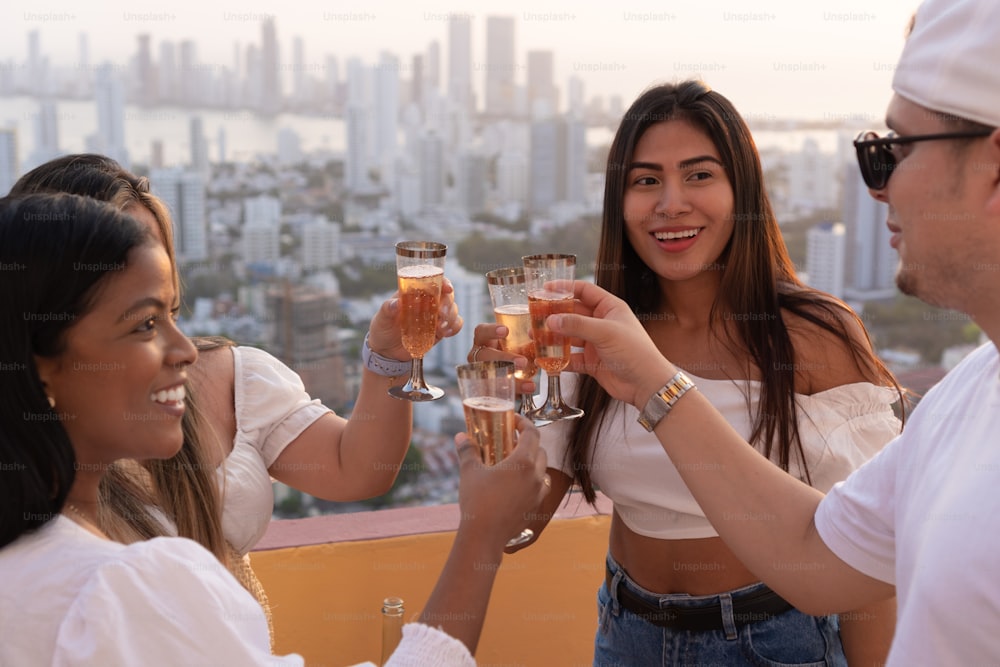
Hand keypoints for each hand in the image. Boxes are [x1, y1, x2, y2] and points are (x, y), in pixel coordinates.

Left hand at [367, 278, 463, 360]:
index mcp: (414, 293)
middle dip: (448, 303)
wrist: (386, 351)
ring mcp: (435, 316)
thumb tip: (396, 303)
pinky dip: (454, 327)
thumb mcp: (382, 317)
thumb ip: (388, 308)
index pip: (432, 282)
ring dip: (451, 317)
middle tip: (441, 314)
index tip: (448, 288)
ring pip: (453, 309)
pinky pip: (455, 324)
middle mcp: (427, 302)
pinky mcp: (439, 330)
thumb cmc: (383, 328)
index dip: (443, 282)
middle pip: (446, 295)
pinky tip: (445, 333)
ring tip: (440, 328)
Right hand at [454, 415, 548, 551]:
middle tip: (511, 440)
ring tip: (516, 463)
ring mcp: (538, 493)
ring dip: (533, 462)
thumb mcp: (470, 472)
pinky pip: (540, 488)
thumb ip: (467, 451)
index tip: (513, 420)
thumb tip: (460, 436)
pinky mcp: (536, 508)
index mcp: (524, 462)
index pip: (532, 433)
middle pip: (540, 450)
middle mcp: (536, 476)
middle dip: (528, 442)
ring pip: (543, 470)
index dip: (524, 422)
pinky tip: (517, 485)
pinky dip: (533, 481)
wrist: (484, 536)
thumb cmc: (477, 501)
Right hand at [466, 322, 534, 394]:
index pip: (481, 332)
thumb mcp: (521, 345)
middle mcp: (478, 356)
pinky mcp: (486, 390)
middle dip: (503, 359)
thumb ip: (529, 340)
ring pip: (489, 378)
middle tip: (522, 362)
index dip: (491, 331)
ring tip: (529, 385)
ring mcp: (479, 374)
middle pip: (483, 356)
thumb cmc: (515, 354)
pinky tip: (528, 390)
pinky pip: (496, 393)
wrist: (515, 375)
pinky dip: (514, 392)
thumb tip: (534, 334)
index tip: (506, 331)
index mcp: (483, 341)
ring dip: (509, 380)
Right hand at [545, 281, 673, 408]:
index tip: (545, 289)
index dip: (565, 288)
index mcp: (610, 308)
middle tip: (534, 314)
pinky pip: (571, 357)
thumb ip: (577, 325)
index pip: (584, 291)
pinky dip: (559, 358)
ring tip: (535, 335)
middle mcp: (602, 323)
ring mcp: (596, 343)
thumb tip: (551, 320)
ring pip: (569, 336)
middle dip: (554, 314)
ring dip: (554, 336)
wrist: (646, 384)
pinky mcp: (592, 362)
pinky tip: (545, 358)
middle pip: (573, 313)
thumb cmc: (635, 352)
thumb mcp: (605, 332)